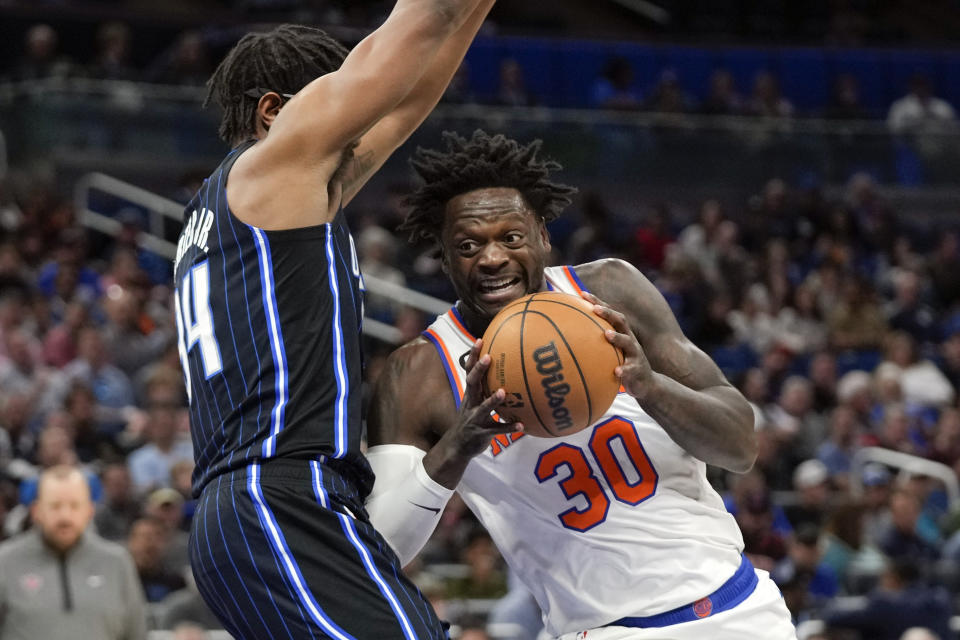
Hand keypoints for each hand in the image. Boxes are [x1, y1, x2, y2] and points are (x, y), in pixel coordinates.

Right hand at [444, 338, 522, 458]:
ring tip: (504, 392)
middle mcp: (471, 403)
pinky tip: (521, 425)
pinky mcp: (482, 433)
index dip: (473, 356)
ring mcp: (475, 418)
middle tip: (489, 357)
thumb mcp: (475, 402)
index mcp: (471, 394)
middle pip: (472, 383)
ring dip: (493, 400)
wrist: (457, 446)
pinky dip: (508, 428)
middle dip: (479, 370)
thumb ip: (486, 388)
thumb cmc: (471, 419)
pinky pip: (497, 430)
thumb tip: (506, 371)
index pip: (469, 371)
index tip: (480, 340)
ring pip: (484, 408)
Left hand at [580, 291, 654, 400]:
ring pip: (628, 342)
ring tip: (607, 334)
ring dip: (617, 337)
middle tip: (595, 309)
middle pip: (621, 322)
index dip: (597, 302)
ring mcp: (635, 354)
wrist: (646, 383)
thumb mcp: (611, 352)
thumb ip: (596, 343)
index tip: (582, 294)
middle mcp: (629, 339)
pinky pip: (631, 369)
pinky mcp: (638, 370)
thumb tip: (568, 337)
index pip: (609, 314)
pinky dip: (623, 370)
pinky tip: (616, 371)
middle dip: (608, 313)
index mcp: (621, 333)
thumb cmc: (622, 364)